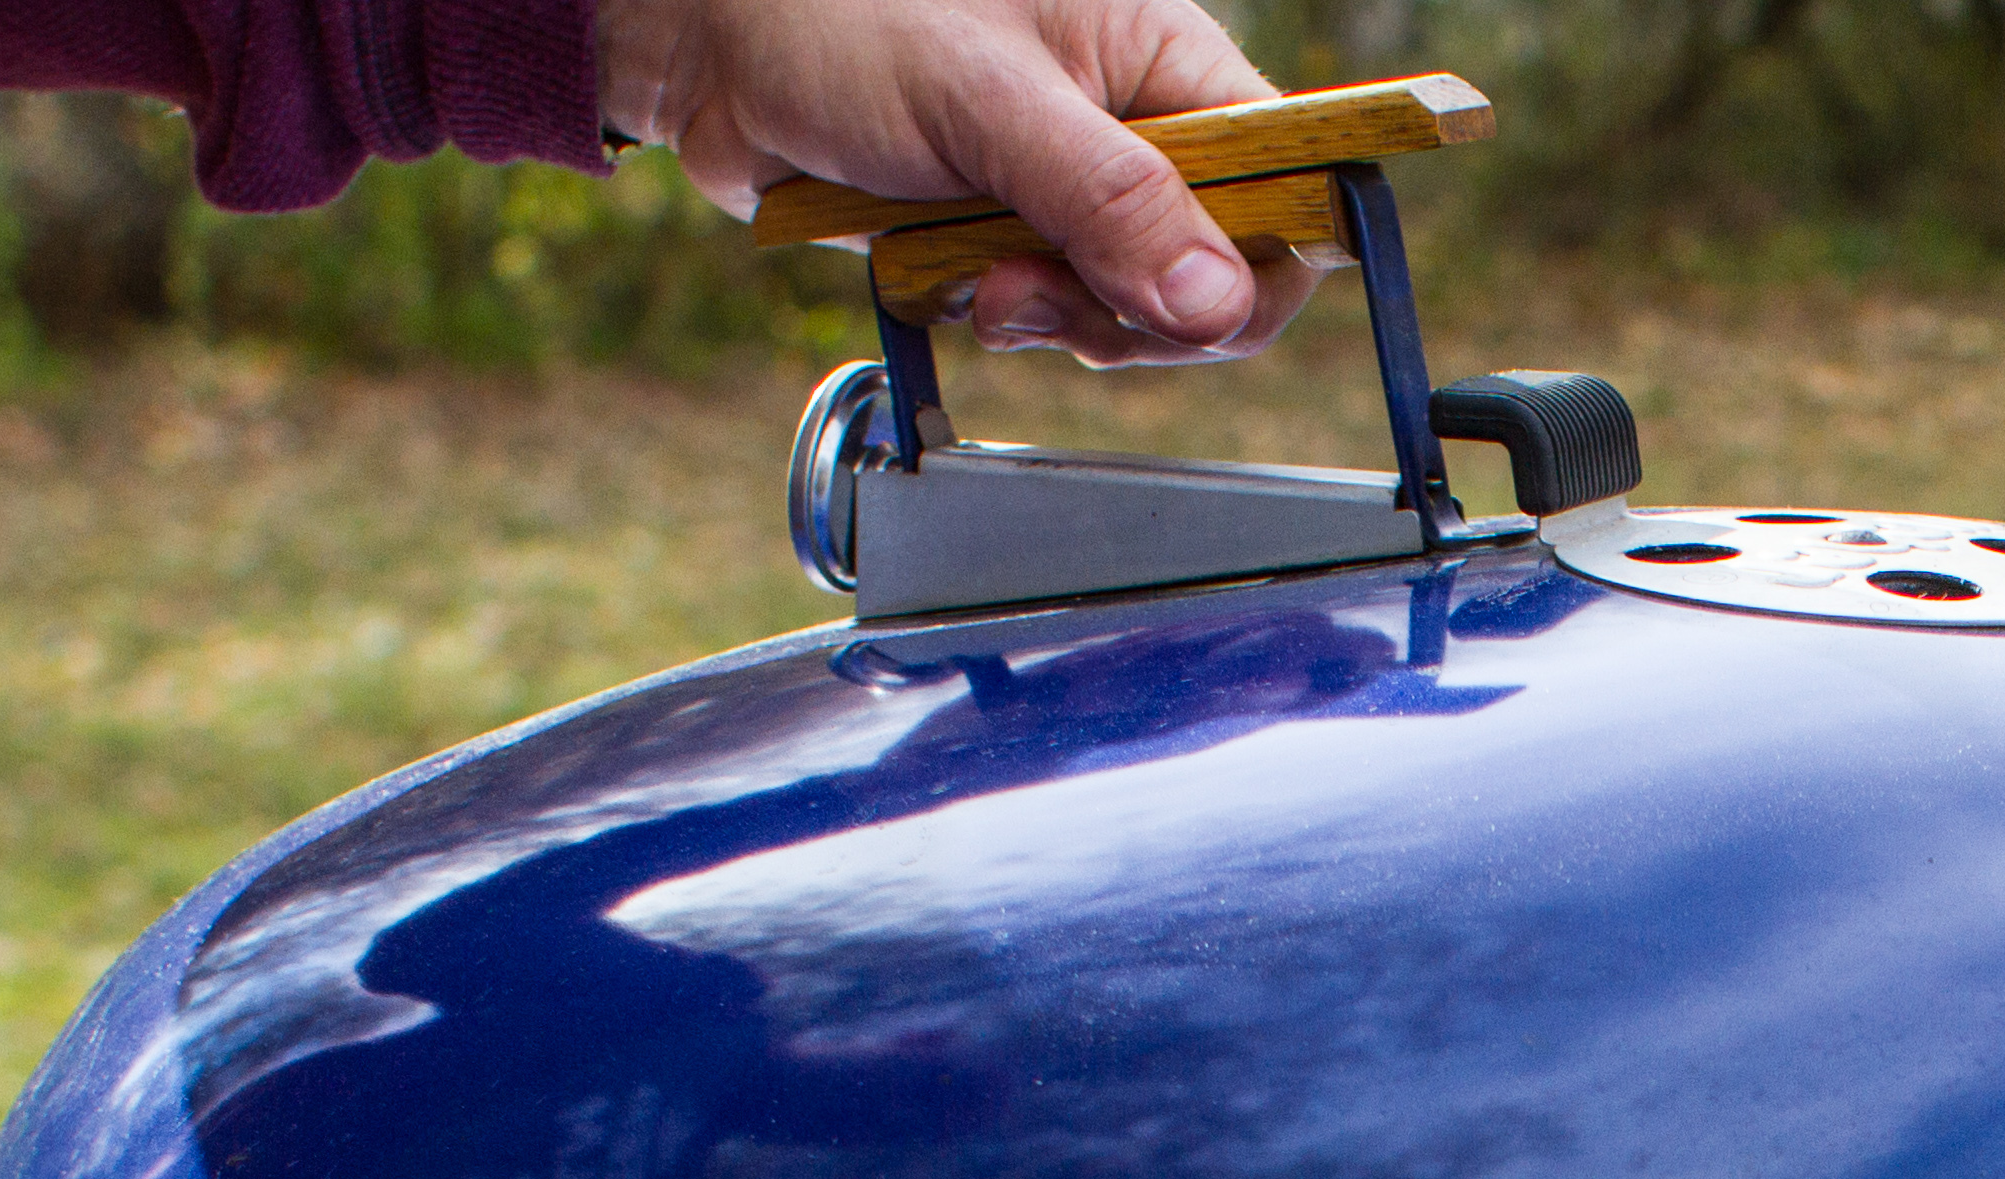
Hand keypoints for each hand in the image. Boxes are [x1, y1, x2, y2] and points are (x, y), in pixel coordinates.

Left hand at [595, 0, 1333, 370]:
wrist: (715, 43)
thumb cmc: (841, 18)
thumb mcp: (986, 102)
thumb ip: (1108, 201)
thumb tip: (1216, 300)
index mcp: (1165, 64)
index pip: (1289, 183)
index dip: (1262, 262)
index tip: (1194, 305)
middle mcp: (1138, 129)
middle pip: (1217, 274)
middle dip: (1135, 313)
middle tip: (1038, 294)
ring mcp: (1076, 190)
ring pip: (1133, 311)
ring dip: (1058, 321)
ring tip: (976, 280)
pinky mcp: (1014, 238)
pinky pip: (1055, 317)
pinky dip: (1007, 319)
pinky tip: (952, 281)